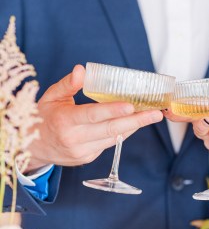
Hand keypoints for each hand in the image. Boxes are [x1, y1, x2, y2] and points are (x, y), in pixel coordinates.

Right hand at [27, 64, 162, 170]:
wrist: (31, 147)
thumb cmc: (44, 117)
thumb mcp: (51, 97)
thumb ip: (68, 84)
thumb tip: (82, 69)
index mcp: (64, 121)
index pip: (93, 115)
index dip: (113, 111)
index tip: (131, 105)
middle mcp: (74, 139)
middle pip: (110, 130)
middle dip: (136, 121)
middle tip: (156, 114)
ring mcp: (81, 152)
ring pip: (113, 138)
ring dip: (133, 126)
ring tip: (150, 115)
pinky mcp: (87, 158)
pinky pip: (109, 144)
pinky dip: (122, 133)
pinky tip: (132, 122)